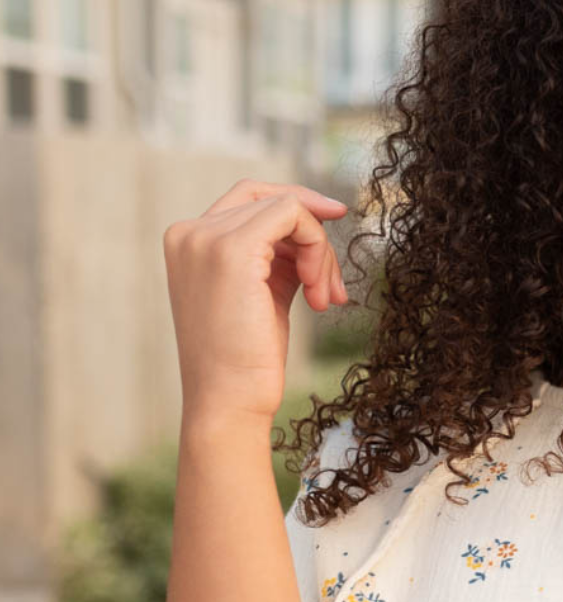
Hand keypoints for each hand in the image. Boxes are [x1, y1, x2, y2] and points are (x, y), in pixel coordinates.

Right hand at [162, 178, 349, 421]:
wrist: (228, 403)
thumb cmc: (246, 362)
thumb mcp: (261, 295)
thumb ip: (276, 258)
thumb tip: (313, 233)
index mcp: (188, 243)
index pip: (249, 200)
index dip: (295, 211)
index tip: (334, 224)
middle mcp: (189, 233)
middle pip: (270, 199)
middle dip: (314, 234)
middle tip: (333, 283)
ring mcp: (206, 238)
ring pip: (287, 207)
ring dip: (320, 252)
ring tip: (323, 300)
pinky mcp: (232, 249)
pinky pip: (293, 214)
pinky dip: (317, 249)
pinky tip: (318, 295)